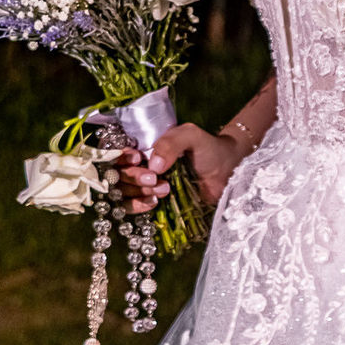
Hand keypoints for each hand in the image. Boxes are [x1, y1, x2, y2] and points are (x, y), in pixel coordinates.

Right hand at [117, 124, 244, 213]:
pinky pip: (130, 208)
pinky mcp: (150, 202)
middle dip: (134, 177)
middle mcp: (140, 164)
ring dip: (138, 192)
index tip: (137, 158)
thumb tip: (154, 165)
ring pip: (122, 191)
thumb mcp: (191, 136)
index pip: (118, 150)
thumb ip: (172, 142)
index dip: (121, 156)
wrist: (226, 172)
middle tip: (155, 178)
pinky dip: (138, 206)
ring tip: (163, 189)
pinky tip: (153, 202)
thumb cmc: (209, 149)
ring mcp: (143, 185)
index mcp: (145, 146)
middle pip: (118, 173)